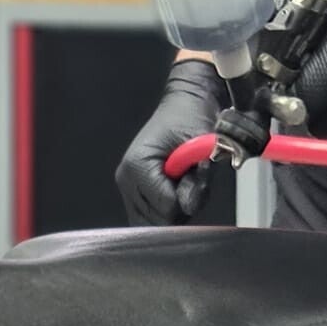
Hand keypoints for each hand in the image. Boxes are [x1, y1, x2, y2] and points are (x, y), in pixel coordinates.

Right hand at [115, 59, 225, 224]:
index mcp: (136, 166)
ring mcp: (130, 188)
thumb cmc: (191, 116)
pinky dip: (173, 209)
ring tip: (187, 180)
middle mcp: (127, 180)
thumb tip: (188, 207)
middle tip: (193, 178)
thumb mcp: (199, 145)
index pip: (165, 208)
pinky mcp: (137, 193)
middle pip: (159, 220)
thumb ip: (196, 179)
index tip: (198, 174)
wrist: (187, 102)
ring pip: (157, 223)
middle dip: (183, 207)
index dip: (189, 198)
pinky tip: (180, 188)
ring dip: (179, 209)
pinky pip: (155, 216)